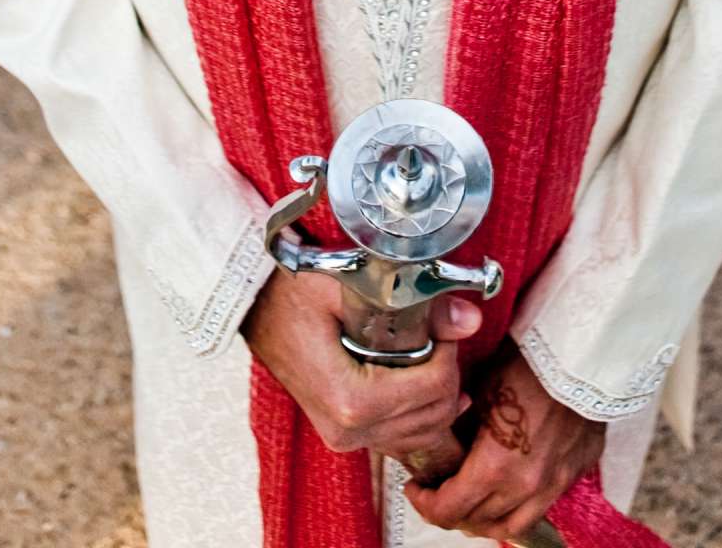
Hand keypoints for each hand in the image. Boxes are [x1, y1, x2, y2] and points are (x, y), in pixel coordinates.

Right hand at [244, 268, 481, 464]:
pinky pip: (401, 435)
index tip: (442, 322)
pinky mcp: (345, 433)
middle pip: (434, 414)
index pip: (432, 390)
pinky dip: (423, 412)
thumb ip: (414, 303)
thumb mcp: (350, 284)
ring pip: (423, 431)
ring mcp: (346, 437)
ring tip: (433, 350)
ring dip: (439, 392)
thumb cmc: (290, 288)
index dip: (447, 352)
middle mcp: (349, 431)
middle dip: (448, 371)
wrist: (251, 302)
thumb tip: (470, 318)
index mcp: (350, 401)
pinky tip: (431, 383)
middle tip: (440, 331)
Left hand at [405, 350, 603, 539]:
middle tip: (437, 493)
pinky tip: (504, 493)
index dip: (425, 504)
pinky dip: (514, 510)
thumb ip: (460, 428)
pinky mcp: (571, 476)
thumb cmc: (525, 363)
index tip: (416, 489)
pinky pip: (537, 510)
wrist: (578, 353)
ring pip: (509, 526)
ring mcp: (552, 486)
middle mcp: (524, 487)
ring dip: (483, 520)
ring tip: (468, 503)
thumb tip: (443, 445)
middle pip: (476, 522)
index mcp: (495, 466)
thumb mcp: (480, 391)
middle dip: (449, 512)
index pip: (449, 509)